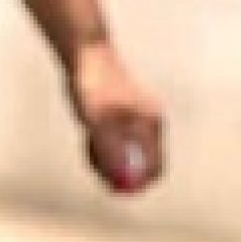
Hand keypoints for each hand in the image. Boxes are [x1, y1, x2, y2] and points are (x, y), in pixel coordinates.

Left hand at [67, 42, 165, 194]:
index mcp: (151, 125)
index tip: (109, 186)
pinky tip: (89, 133)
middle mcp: (150, 125)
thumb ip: (111, 151)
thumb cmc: (93, 87)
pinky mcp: (125, 120)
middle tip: (92, 161)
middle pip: (139, 168)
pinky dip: (102, 149)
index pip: (155, 170)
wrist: (85, 55)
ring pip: (125, 160)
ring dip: (105, 161)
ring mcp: (138, 122)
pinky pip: (117, 148)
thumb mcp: (98, 122)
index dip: (134, 185)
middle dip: (116, 173)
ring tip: (88, 140)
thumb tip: (122, 180)